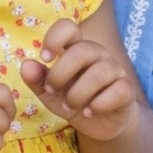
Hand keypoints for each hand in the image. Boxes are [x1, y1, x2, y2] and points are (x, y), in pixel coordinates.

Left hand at [21, 18, 140, 142]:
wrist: (100, 124)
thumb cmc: (74, 101)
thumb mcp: (50, 93)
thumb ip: (37, 79)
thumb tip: (25, 66)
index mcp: (76, 49)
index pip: (68, 27)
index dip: (54, 38)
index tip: (45, 57)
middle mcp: (97, 54)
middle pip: (81, 51)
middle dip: (60, 74)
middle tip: (52, 91)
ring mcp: (114, 70)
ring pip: (98, 74)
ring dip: (77, 94)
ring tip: (69, 106)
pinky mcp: (126, 90)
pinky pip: (117, 91)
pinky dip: (99, 104)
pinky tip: (89, 112)